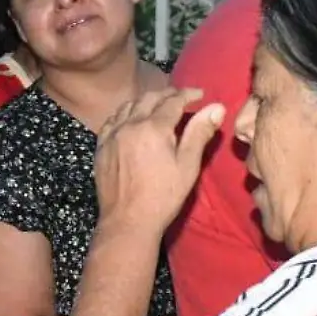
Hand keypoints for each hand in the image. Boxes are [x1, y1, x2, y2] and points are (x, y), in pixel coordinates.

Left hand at [94, 88, 216, 233]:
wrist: (127, 221)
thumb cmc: (163, 196)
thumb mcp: (187, 166)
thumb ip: (199, 133)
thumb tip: (216, 107)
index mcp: (153, 127)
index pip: (173, 100)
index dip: (188, 94)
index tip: (200, 94)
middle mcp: (130, 125)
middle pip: (149, 98)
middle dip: (167, 94)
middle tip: (181, 98)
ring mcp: (112, 135)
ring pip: (128, 106)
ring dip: (145, 101)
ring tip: (158, 106)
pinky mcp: (101, 147)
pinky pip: (112, 120)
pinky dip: (125, 114)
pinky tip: (131, 120)